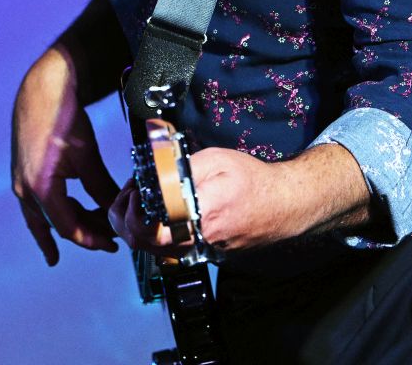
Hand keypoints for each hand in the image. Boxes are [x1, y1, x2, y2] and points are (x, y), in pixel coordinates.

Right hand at [11, 46, 120, 264]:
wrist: (41, 89)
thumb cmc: (62, 118)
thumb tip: (117, 207)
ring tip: (86, 239)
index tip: (112, 244)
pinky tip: (56, 225)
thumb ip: (100, 185)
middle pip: (56, 225)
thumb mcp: (86, 155)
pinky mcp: (22, 172)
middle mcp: (24, 190)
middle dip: (84, 232)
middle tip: (108, 239)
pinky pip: (35, 204)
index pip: (68, 228)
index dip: (92, 239)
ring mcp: (20, 182)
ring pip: (43, 218)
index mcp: (40, 188)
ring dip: (67, 227)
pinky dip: (50, 216)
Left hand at [108, 143, 371, 254]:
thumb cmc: (253, 180)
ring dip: (140, 229)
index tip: (135, 191)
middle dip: (129, 221)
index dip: (135, 212)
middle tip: (129, 197)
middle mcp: (200, 239)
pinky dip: (159, 236)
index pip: (153, 229)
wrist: (283, 204)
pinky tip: (158, 216)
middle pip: (148, 245)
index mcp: (201, 214)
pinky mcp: (207, 253)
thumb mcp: (218, 159)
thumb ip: (184, 166)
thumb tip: (156, 172)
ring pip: (157, 250)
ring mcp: (203, 250)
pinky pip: (174, 251)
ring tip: (140, 203)